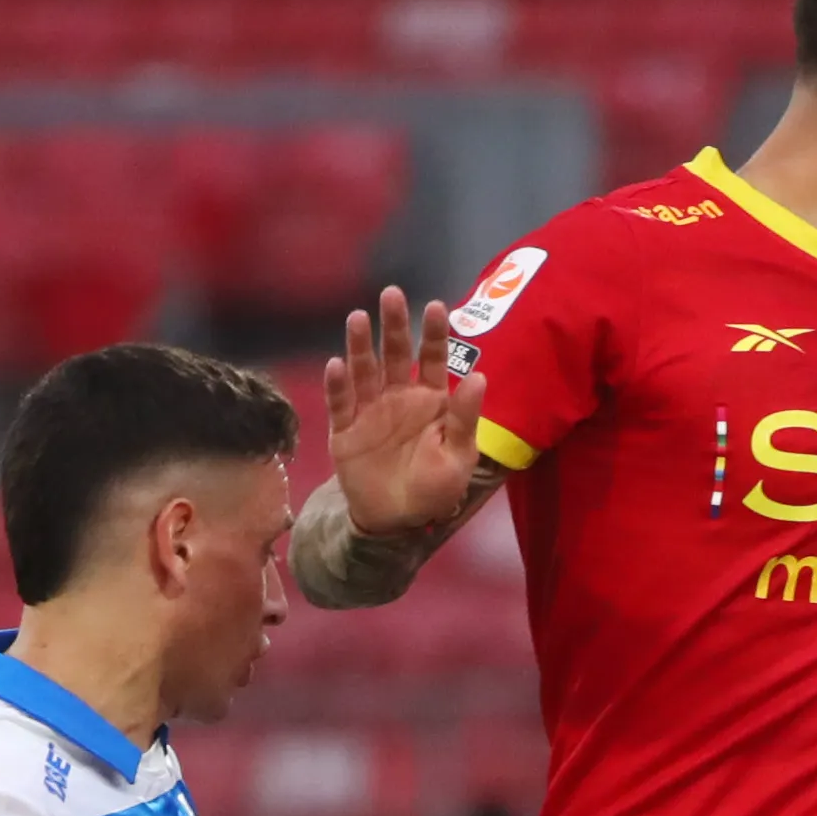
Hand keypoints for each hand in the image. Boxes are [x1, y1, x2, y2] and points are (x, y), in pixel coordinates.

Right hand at [324, 287, 487, 538]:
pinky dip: (338, 386)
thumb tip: (480, 376)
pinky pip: (340, 404)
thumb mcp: (459, 457)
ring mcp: (371, 411)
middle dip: (394, 325)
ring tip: (357, 318)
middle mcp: (400, 397)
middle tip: (391, 293)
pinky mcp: (345, 430)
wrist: (396, 521)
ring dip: (361, 346)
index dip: (434, 334)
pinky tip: (336, 364)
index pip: (435, 359)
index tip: (435, 305)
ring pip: (365, 371)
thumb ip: (464, 418)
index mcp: (432, 400)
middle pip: (396, 354)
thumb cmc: (434, 488)